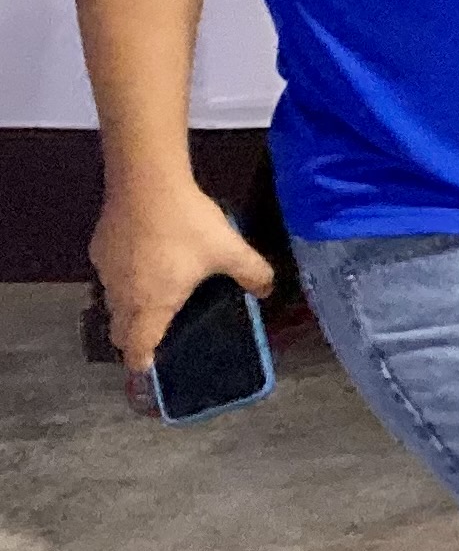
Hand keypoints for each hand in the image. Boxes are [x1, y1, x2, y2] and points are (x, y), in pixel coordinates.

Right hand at [93, 173, 273, 373]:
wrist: (146, 183)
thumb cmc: (188, 225)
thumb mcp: (230, 251)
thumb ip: (253, 274)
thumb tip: (266, 290)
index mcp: (151, 305)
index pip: (136, 347)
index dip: (142, 362)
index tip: (150, 368)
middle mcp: (122, 295)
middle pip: (120, 330)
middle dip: (135, 338)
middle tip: (159, 332)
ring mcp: (106, 272)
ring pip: (113, 303)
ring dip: (129, 307)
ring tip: (156, 296)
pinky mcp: (99, 248)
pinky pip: (109, 275)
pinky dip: (124, 278)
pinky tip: (146, 261)